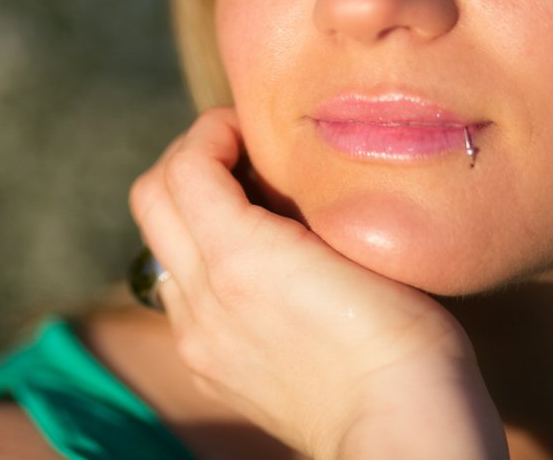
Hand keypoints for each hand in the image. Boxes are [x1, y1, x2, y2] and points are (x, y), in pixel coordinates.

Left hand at [129, 107, 506, 459]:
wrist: (398, 428)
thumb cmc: (401, 333)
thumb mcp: (354, 244)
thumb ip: (295, 202)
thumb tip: (267, 167)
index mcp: (236, 258)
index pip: (184, 165)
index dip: (210, 130)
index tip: (247, 125)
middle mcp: (202, 297)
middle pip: (151, 196)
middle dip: (186, 159)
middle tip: (234, 151)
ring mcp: (198, 336)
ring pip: (158, 245)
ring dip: (186, 210)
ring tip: (239, 203)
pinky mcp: (207, 364)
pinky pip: (179, 293)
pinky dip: (198, 260)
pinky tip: (248, 264)